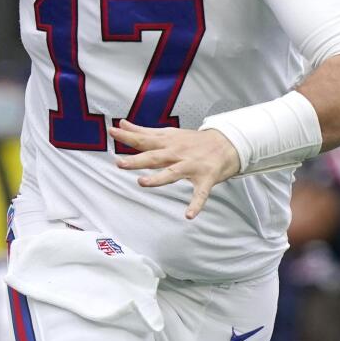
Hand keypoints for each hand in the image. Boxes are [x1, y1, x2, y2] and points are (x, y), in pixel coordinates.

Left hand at [110, 120, 239, 218]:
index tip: (112, 132)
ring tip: (142, 182)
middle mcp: (177, 153)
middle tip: (119, 163)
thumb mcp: (168, 133)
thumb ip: (144, 131)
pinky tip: (189, 215)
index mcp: (167, 143)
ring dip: (158, 179)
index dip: (128, 136)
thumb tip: (121, 125)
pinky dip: (196, 204)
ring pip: (173, 173)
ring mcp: (192, 166)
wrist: (227, 143)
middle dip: (137, 160)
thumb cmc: (193, 141)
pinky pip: (200, 194)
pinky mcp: (206, 179)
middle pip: (155, 157)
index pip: (145, 139)